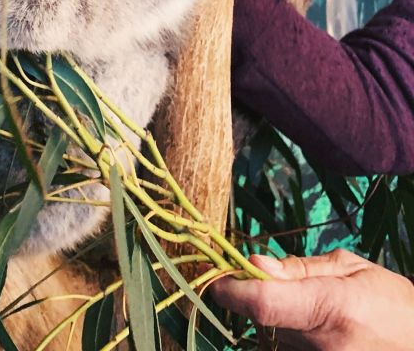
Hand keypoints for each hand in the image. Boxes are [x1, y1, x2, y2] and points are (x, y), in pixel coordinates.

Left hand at [212, 249, 413, 349]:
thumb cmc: (390, 301)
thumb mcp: (348, 268)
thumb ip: (298, 268)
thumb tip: (253, 263)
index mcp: (331, 307)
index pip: (262, 303)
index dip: (231, 290)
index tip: (216, 278)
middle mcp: (323, 345)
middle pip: (264, 320)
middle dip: (260, 297)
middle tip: (283, 283)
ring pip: (274, 339)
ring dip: (280, 322)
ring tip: (316, 312)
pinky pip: (287, 350)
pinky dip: (291, 338)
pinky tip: (318, 331)